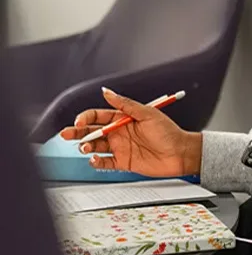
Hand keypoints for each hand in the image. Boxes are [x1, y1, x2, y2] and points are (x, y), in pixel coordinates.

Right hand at [59, 88, 201, 176]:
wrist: (181, 153)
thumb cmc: (169, 132)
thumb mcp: (148, 114)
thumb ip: (125, 104)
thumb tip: (106, 91)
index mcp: (124, 118)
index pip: (99, 116)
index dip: (86, 118)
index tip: (79, 121)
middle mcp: (120, 132)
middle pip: (93, 131)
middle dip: (77, 131)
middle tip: (66, 133)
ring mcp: (121, 147)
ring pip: (96, 146)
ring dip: (86, 145)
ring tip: (84, 146)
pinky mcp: (124, 162)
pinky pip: (105, 162)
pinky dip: (96, 161)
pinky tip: (94, 159)